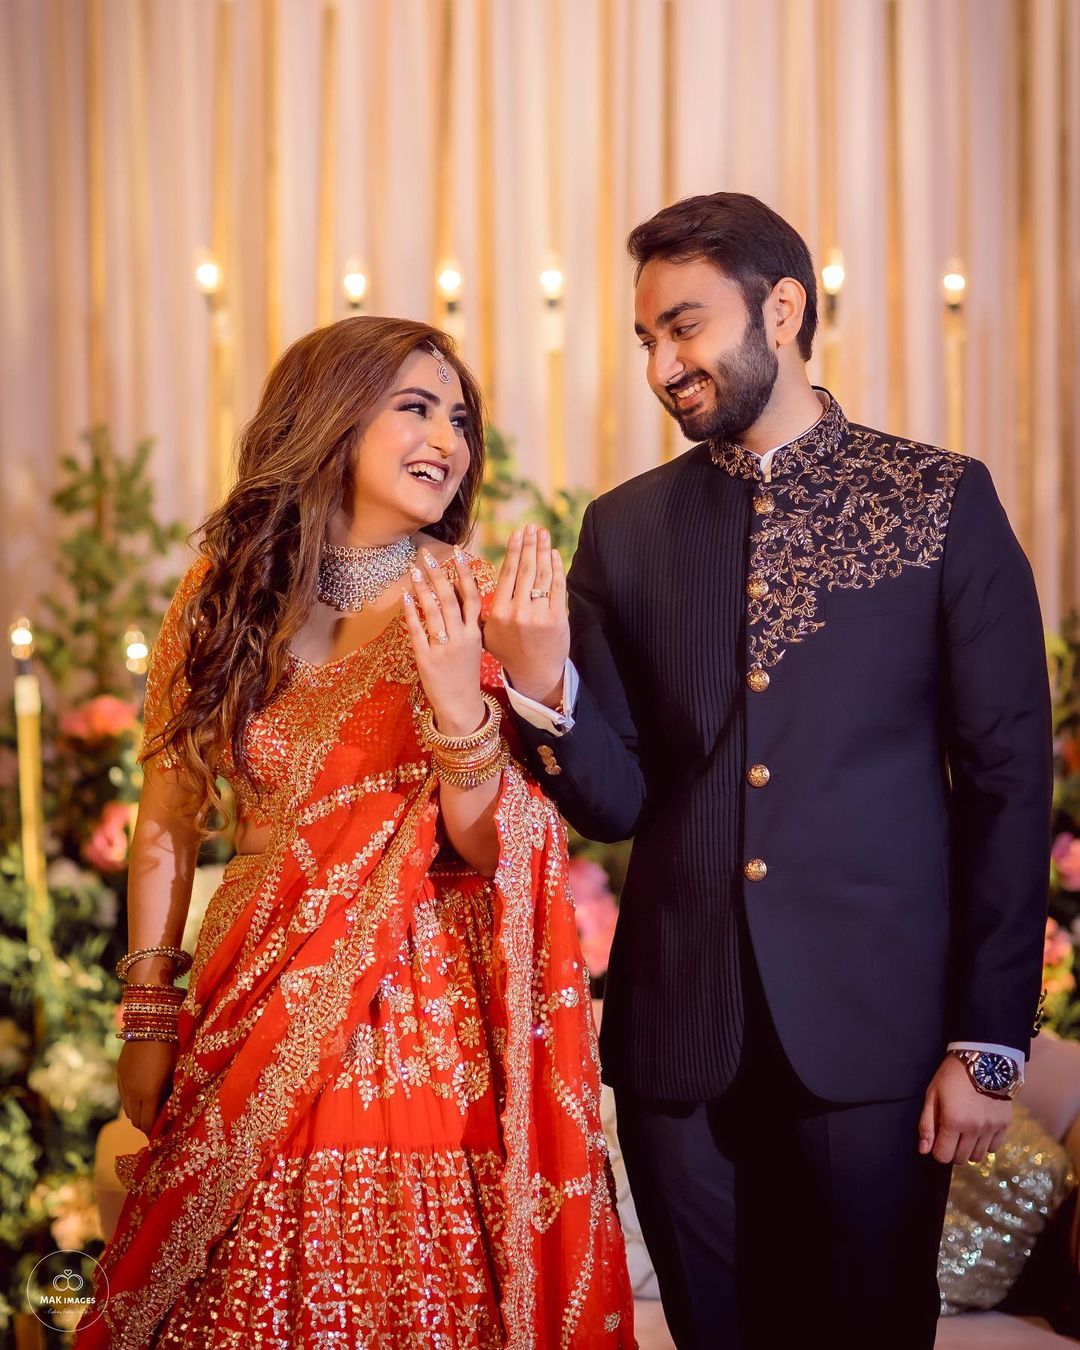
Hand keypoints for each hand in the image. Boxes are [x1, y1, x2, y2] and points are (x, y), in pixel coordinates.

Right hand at [117, 1038, 177, 1134]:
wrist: (152, 1024)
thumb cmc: (173, 1047)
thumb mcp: (176, 1072)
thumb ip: (172, 1094)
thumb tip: (174, 1111)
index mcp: (149, 1094)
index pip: (148, 1124)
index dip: (155, 1132)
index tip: (164, 1135)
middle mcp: (133, 1092)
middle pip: (136, 1121)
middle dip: (147, 1126)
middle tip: (159, 1126)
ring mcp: (124, 1083)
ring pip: (128, 1111)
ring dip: (138, 1115)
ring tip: (151, 1112)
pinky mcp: (119, 1074)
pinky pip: (124, 1097)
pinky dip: (132, 1103)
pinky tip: (142, 1098)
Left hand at [402, 547, 484, 734]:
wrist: (461, 705)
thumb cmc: (465, 672)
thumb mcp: (474, 644)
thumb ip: (467, 619)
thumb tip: (457, 588)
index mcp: (475, 633)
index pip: (472, 597)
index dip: (465, 574)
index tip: (459, 553)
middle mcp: (461, 638)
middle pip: (450, 600)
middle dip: (439, 575)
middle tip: (428, 556)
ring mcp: (443, 648)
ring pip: (433, 612)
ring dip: (423, 589)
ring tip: (415, 570)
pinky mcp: (426, 659)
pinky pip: (417, 631)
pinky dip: (411, 612)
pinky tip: (405, 596)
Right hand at [483, 524, 568, 706]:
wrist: (534, 675)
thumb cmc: (509, 653)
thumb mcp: (487, 633)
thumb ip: (480, 609)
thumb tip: (463, 585)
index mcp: (499, 612)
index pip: (507, 574)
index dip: (513, 550)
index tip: (516, 532)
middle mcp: (518, 612)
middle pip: (525, 570)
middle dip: (529, 544)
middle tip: (531, 527)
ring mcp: (539, 615)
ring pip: (542, 575)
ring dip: (543, 551)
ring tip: (543, 534)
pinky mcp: (557, 619)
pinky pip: (557, 587)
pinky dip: (557, 568)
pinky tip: (554, 555)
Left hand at [918, 1054, 1011, 1163]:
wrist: (984, 1060)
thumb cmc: (952, 1075)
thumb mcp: (932, 1094)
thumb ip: (927, 1124)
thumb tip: (924, 1150)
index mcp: (953, 1122)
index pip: (943, 1156)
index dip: (937, 1151)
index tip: (938, 1139)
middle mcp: (973, 1130)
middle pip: (960, 1159)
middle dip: (952, 1151)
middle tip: (950, 1135)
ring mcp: (991, 1129)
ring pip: (978, 1157)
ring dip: (968, 1149)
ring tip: (964, 1133)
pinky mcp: (1004, 1125)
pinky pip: (993, 1148)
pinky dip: (985, 1144)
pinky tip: (979, 1131)